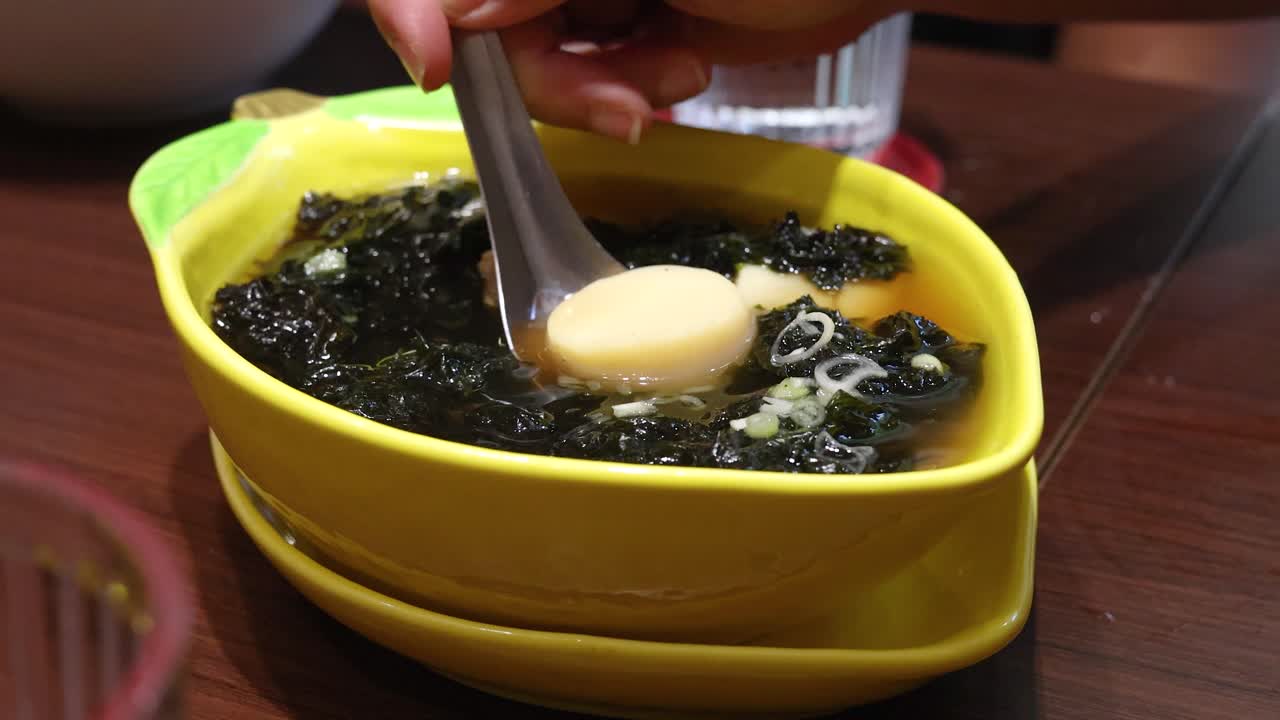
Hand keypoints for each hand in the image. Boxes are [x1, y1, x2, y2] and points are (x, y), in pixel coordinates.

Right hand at [367, 1, 892, 142]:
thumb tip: (461, 20)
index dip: (416, 10)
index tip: (438, 68)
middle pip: (486, 24)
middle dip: (549, 76)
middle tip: (621, 107)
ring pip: (535, 60)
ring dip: (596, 91)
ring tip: (673, 79)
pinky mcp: (630, 23)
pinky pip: (589, 77)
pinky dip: (627, 91)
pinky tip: (682, 73)